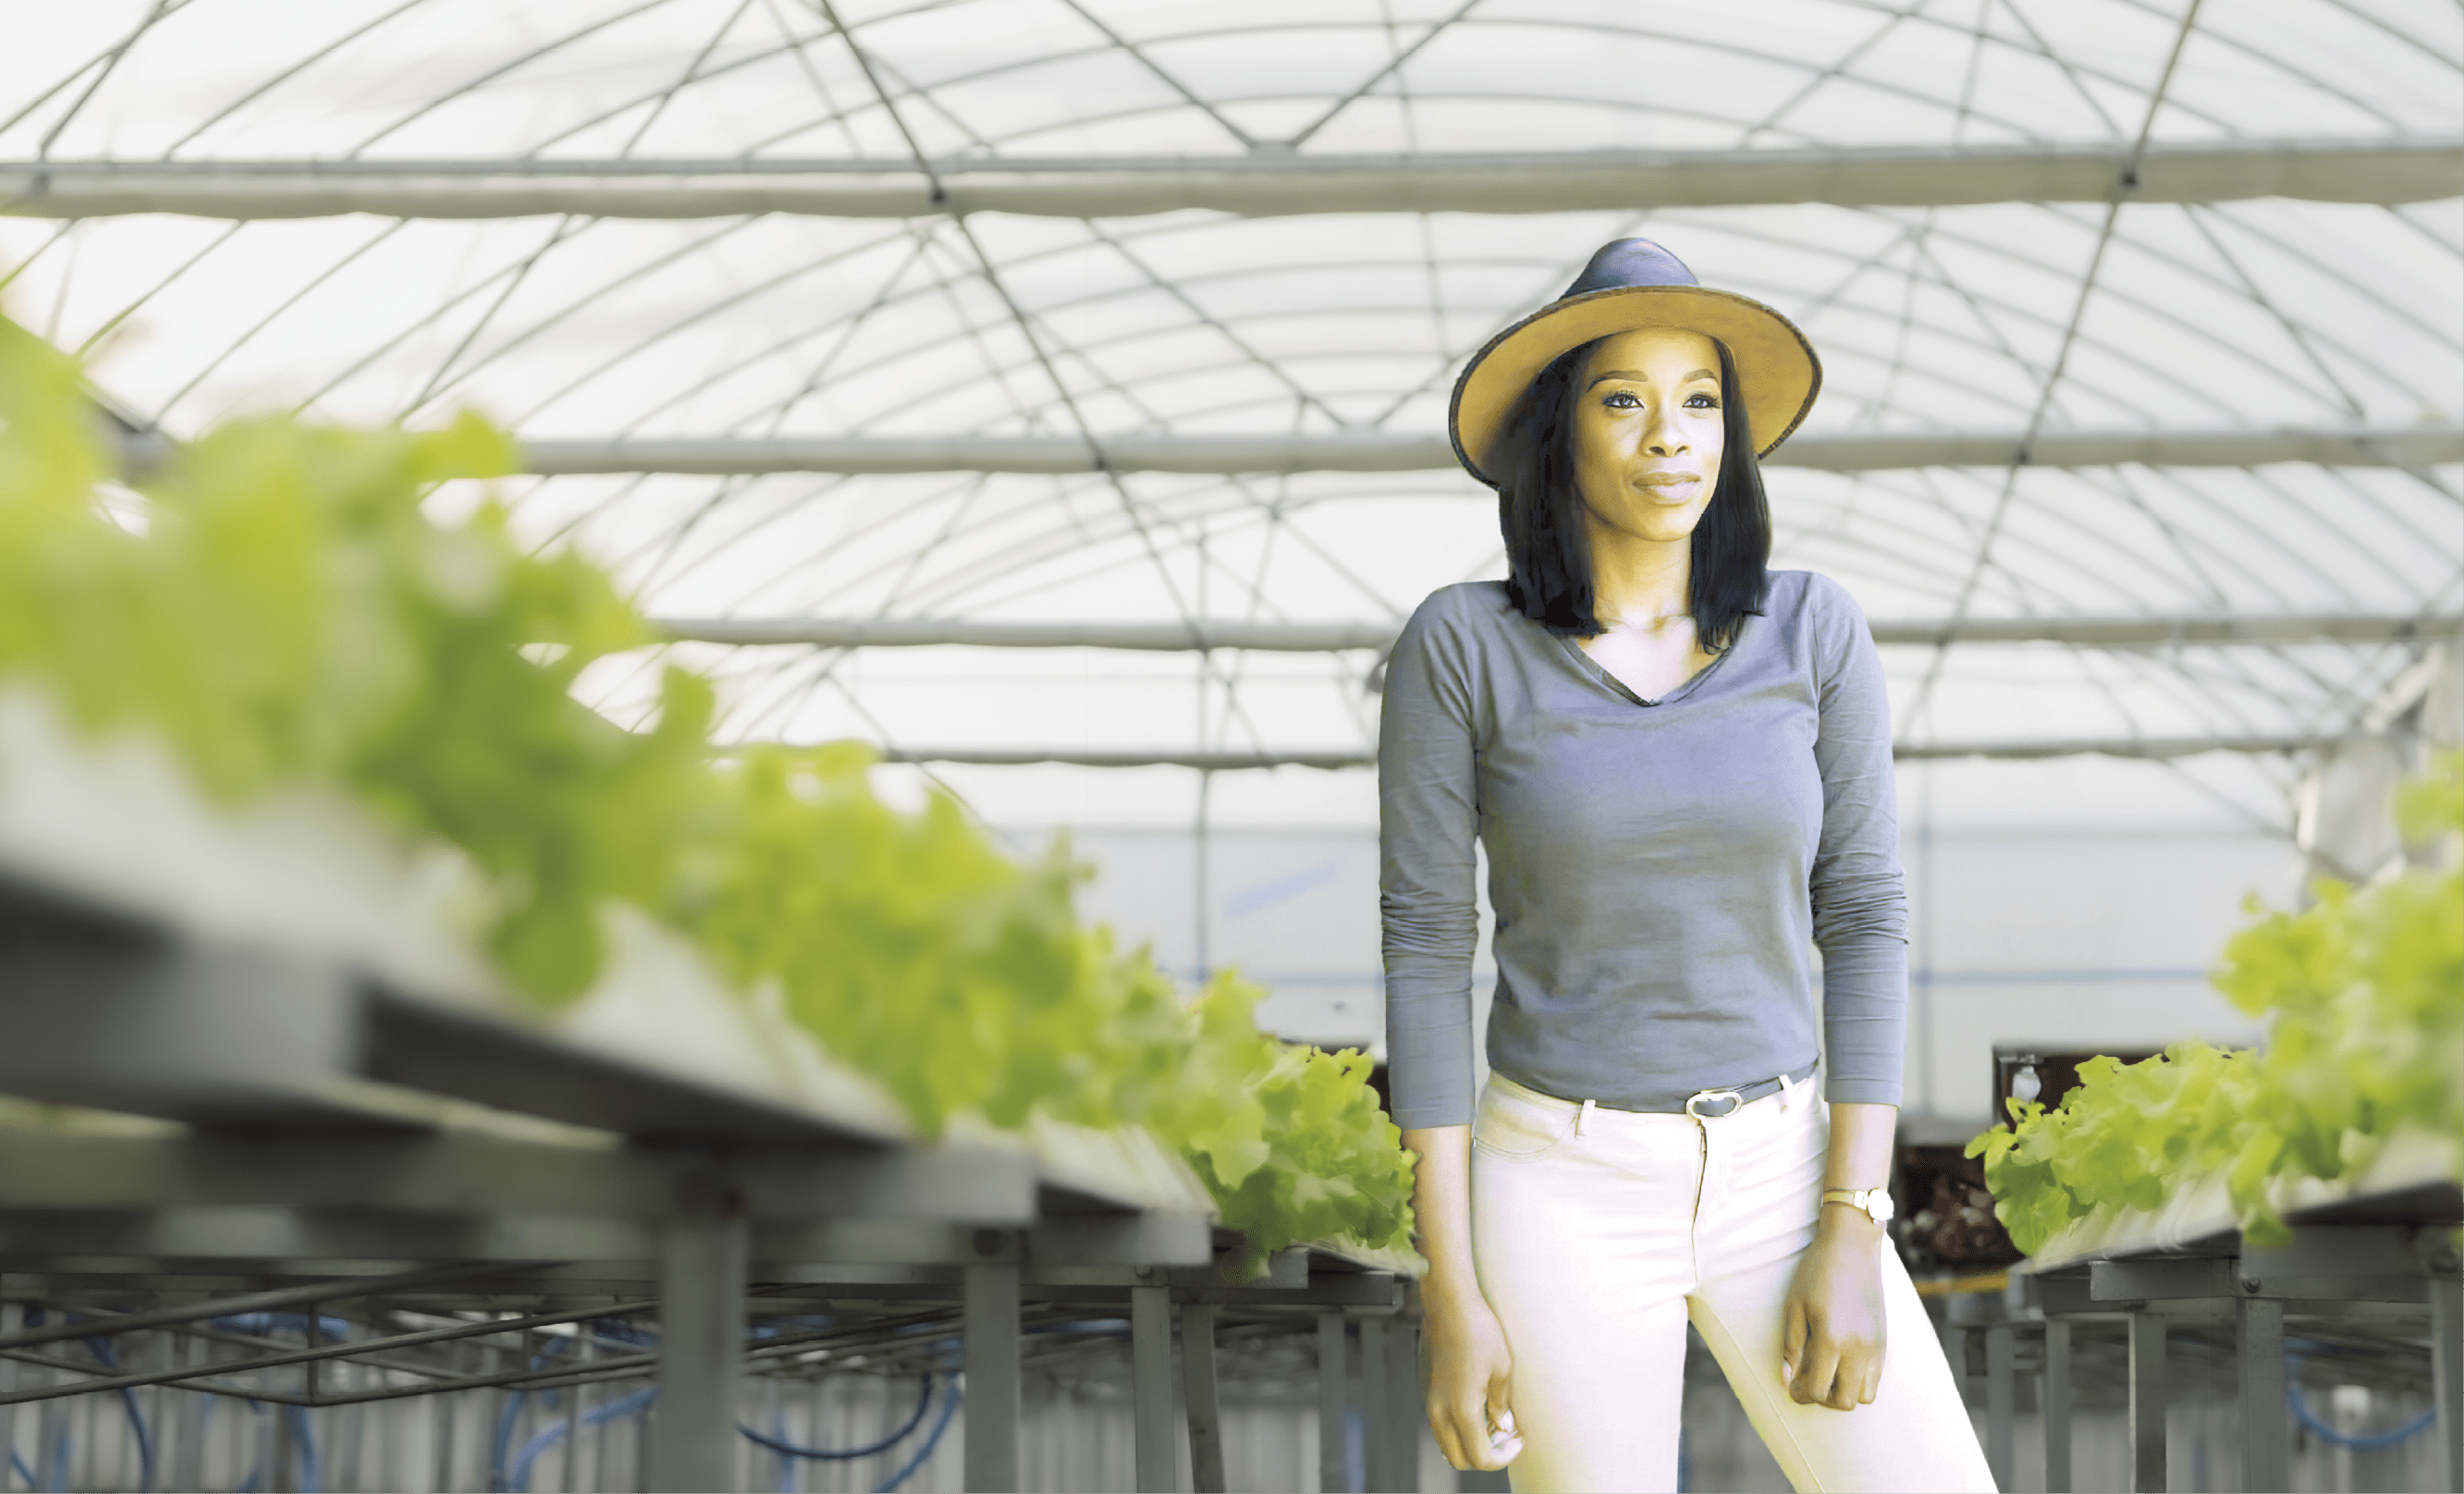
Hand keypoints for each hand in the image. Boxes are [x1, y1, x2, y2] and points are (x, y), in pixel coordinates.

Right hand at [1422, 1279, 1521, 1469]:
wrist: (1449, 1304)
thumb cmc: (1478, 1329)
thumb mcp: (1502, 1368)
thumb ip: (1500, 1404)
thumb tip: (1502, 1426)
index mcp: (1462, 1409)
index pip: (1480, 1458)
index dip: (1502, 1458)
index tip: (1517, 1442)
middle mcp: (1440, 1410)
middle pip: (1459, 1459)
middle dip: (1485, 1457)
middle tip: (1506, 1439)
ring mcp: (1431, 1401)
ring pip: (1447, 1444)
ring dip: (1470, 1443)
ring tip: (1494, 1423)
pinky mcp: (1428, 1391)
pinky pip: (1441, 1425)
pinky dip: (1459, 1428)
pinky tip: (1479, 1408)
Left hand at [1780, 1207, 1886, 1409]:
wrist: (1852, 1246)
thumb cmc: (1816, 1273)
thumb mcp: (1795, 1307)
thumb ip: (1792, 1347)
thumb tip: (1787, 1381)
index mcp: (1832, 1340)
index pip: (1818, 1390)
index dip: (1801, 1394)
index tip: (1792, 1386)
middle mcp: (1858, 1348)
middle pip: (1845, 1402)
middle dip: (1823, 1399)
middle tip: (1809, 1382)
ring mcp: (1876, 1346)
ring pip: (1866, 1395)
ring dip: (1845, 1393)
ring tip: (1828, 1374)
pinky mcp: (1885, 1340)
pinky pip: (1877, 1377)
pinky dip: (1859, 1379)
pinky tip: (1842, 1361)